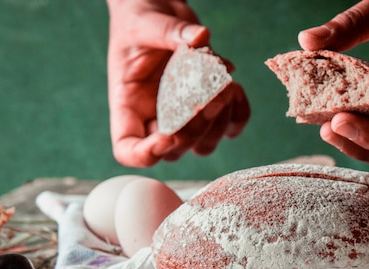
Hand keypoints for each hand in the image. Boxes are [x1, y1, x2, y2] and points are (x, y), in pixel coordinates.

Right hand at [106, 0, 249, 166]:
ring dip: (219, 123)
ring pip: (204, 146)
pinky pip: (230, 126)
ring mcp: (184, 117)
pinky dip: (239, 112)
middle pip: (174, 152)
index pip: (128, 150)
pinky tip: (235, 86)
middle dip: (194, 130)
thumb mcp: (147, 22)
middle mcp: (155, 118)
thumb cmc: (141, 18)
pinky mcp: (209, 107)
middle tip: (211, 96)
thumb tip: (199, 38)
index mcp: (129, 104)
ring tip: (225, 86)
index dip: (147, 153)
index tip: (168, 133)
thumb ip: (169, 32)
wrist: (159, 8)